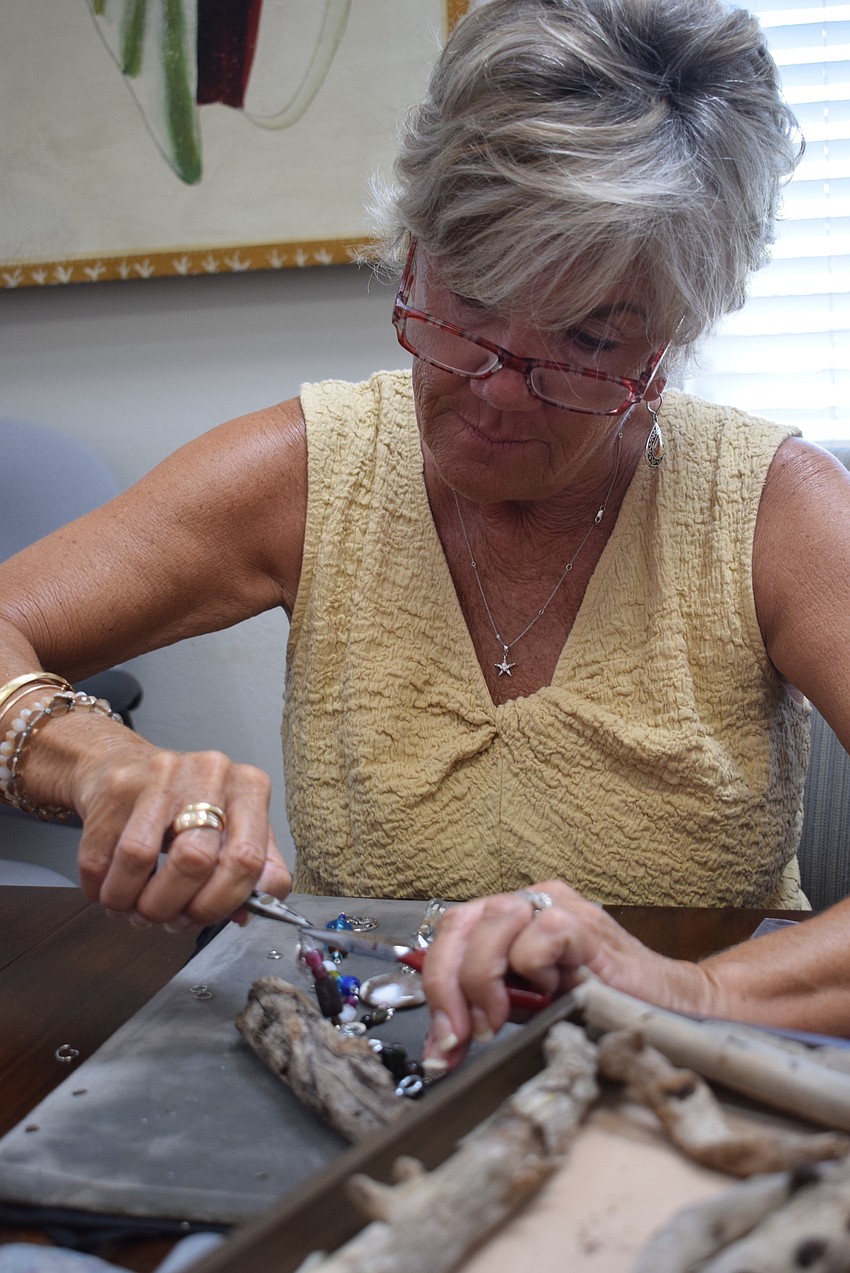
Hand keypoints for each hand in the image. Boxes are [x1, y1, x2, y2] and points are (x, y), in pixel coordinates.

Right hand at [74, 736, 291, 929]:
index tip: (201, 918)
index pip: (247, 860)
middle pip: (194, 861)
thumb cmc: (187, 806)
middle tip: (163, 917)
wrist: (127, 765)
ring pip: (138, 857)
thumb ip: (253, 871)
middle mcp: (210, 773)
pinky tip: (110, 886)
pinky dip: (101, 888)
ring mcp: (160, 775)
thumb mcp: (233, 829)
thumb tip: (246, 913)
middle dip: (172, 906)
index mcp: (248, 788)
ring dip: (129, 900)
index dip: (220, 904)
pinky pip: (99, 859)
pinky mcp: (115, 785)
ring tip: (132, 906)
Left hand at [421, 881, 696, 1070]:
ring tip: (502, 1021)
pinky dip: (535, 971)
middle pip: (461, 924)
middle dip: (447, 987)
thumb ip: (483, 1010)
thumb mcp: (527, 1007)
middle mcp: (529, 901)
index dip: (435, 985)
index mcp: (509, 916)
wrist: (666, 1009)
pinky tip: (557, 991)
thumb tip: (439, 1049)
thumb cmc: (599, 1007)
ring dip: (484, 983)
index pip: (451, 932)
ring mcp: (558, 904)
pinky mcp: (584, 922)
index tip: (441, 1045)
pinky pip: (538, 937)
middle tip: (459, 1038)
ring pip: (492, 926)